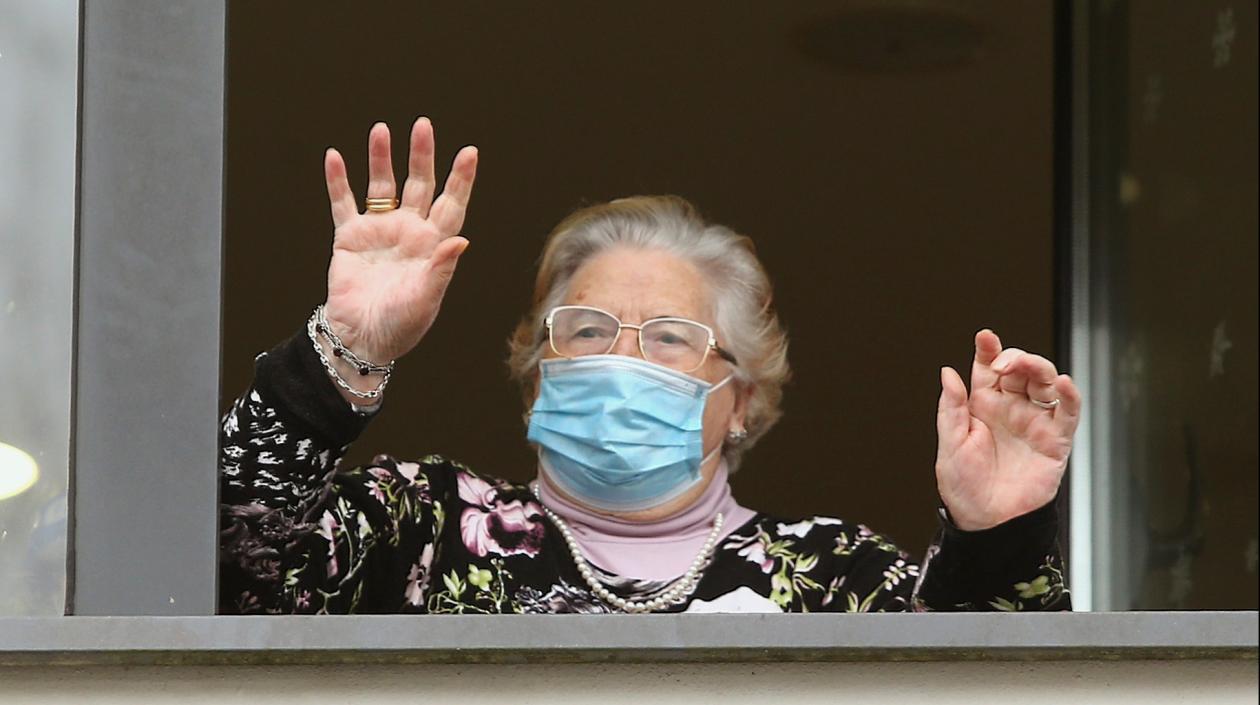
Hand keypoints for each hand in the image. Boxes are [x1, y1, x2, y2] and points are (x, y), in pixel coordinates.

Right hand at [322, 119, 478, 363]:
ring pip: (382, 186)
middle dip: (421, 155)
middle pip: (419, 184)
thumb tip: (461, 239)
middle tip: (423, 126)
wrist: (361, 338)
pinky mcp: (349, 238)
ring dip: (381, 159)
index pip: (451, 204)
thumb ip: (441, 268)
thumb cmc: (400, 325)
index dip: (460, 179)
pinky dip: (338, 181)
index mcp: (432, 245)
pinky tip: (334, 157)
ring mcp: (379, 232)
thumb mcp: (426, 299)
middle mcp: (408, 232)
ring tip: (380, 130)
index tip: (469, 151)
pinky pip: (343, 203)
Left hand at [935, 329, 1081, 530]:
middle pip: (1020, 370)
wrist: (989, 523)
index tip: (984, 337)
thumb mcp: (950, 444)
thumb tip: (948, 372)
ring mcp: (1034, 423)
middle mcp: (1010, 410)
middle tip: (1002, 365)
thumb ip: (952, 408)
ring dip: (1039, 368)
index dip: (988, 350)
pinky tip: (1064, 383)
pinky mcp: (1055, 441)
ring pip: (1045, 383)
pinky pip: (1068, 413)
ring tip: (1026, 367)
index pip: (987, 370)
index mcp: (982, 408)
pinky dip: (1070, 395)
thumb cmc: (965, 488)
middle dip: (1014, 358)